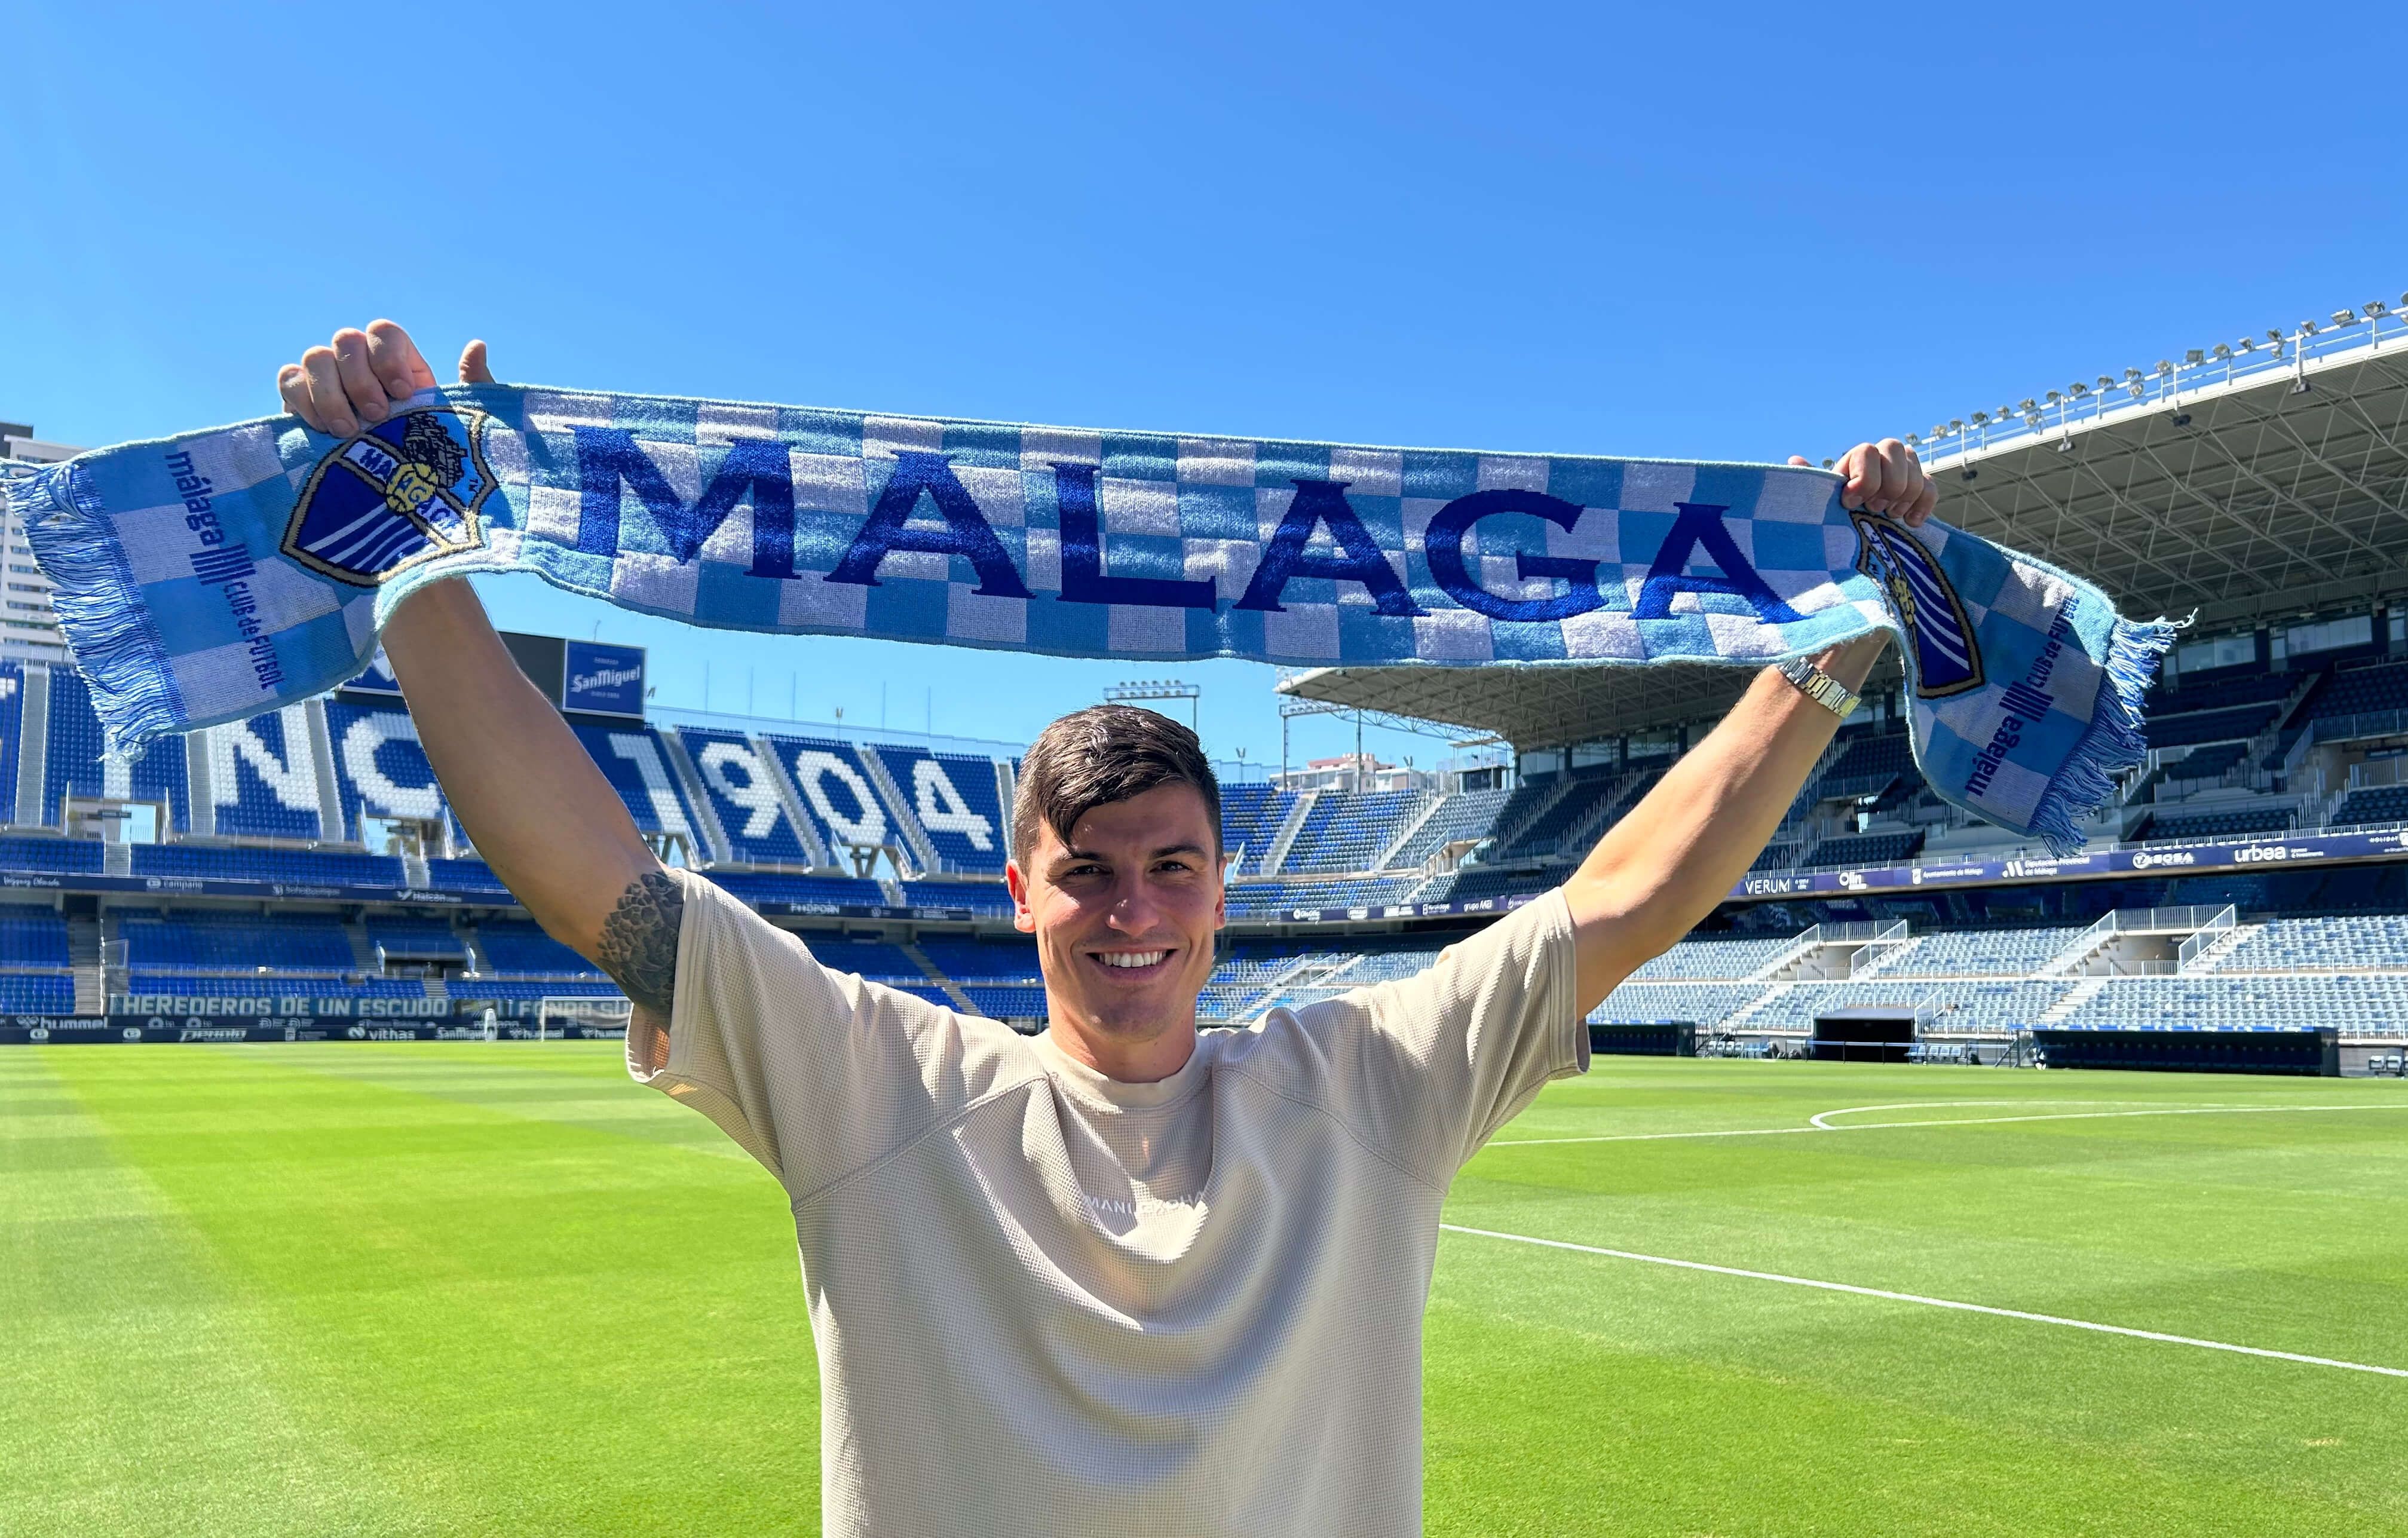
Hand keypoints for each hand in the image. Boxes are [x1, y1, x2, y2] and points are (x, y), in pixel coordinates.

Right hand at [276, 321, 495, 435]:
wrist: (395, 494)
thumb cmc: (432, 455)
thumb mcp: (462, 424)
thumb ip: (473, 386)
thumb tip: (476, 346)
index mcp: (397, 361)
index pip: (384, 332)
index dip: (389, 357)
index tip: (403, 394)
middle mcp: (359, 363)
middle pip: (346, 340)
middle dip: (360, 379)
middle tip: (376, 416)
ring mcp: (327, 378)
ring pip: (315, 357)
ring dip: (330, 393)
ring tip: (348, 431)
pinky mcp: (299, 399)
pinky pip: (288, 379)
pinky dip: (301, 400)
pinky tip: (322, 429)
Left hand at [1788, 439, 1934, 525]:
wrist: (1862, 532)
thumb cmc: (1837, 513)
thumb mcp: (1822, 499)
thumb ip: (1814, 481)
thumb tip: (1794, 460)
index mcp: (1857, 457)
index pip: (1866, 451)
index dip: (1863, 479)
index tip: (1850, 504)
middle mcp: (1884, 455)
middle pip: (1895, 451)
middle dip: (1886, 486)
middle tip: (1873, 510)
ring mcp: (1907, 469)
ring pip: (1916, 471)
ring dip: (1903, 499)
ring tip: (1888, 517)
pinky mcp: (1923, 487)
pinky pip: (1931, 488)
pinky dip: (1923, 506)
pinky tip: (1910, 522)